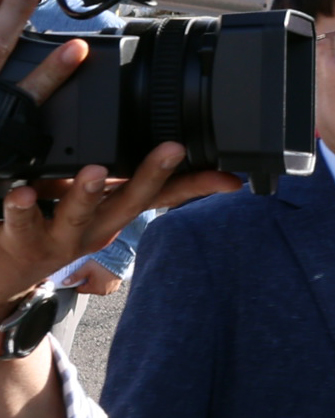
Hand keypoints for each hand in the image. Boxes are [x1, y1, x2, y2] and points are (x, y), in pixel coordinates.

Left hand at [0, 143, 238, 309]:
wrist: (8, 274)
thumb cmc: (49, 229)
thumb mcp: (91, 203)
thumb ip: (113, 175)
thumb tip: (148, 143)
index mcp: (115, 212)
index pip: (164, 196)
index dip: (198, 186)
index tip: (230, 178)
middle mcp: (96, 228)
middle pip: (131, 201)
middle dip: (154, 175)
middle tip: (172, 150)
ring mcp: (62, 237)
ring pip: (78, 215)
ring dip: (89, 193)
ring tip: (93, 171)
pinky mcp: (23, 240)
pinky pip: (21, 222)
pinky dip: (23, 208)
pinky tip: (24, 193)